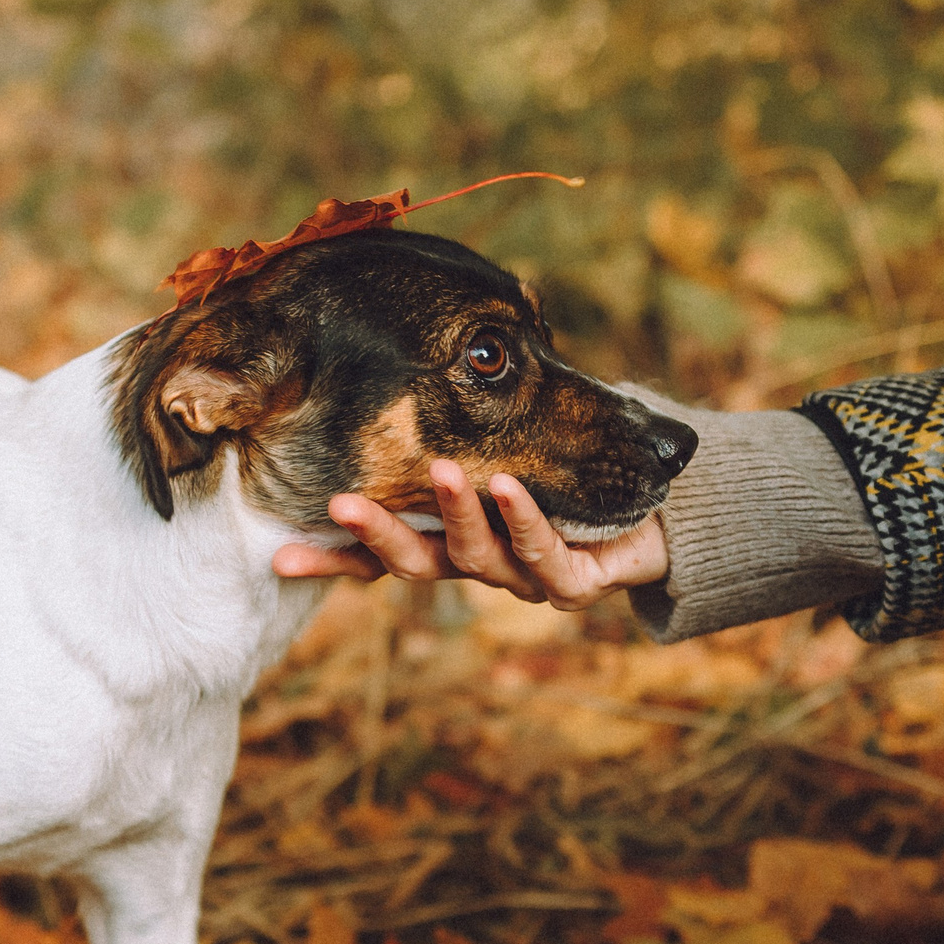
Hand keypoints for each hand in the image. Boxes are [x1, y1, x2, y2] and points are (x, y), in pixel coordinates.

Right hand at [272, 458, 667, 611]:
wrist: (664, 513)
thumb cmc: (578, 470)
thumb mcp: (509, 442)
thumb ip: (456, 426)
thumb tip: (394, 358)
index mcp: (451, 541)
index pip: (378, 557)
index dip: (330, 562)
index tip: (279, 556)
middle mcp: (480, 565)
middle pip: (414, 565)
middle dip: (377, 536)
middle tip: (341, 506)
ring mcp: (524, 580)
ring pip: (477, 558)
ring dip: (456, 513)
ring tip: (442, 472)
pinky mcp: (572, 585)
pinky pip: (541, 553)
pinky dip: (521, 517)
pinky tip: (507, 486)